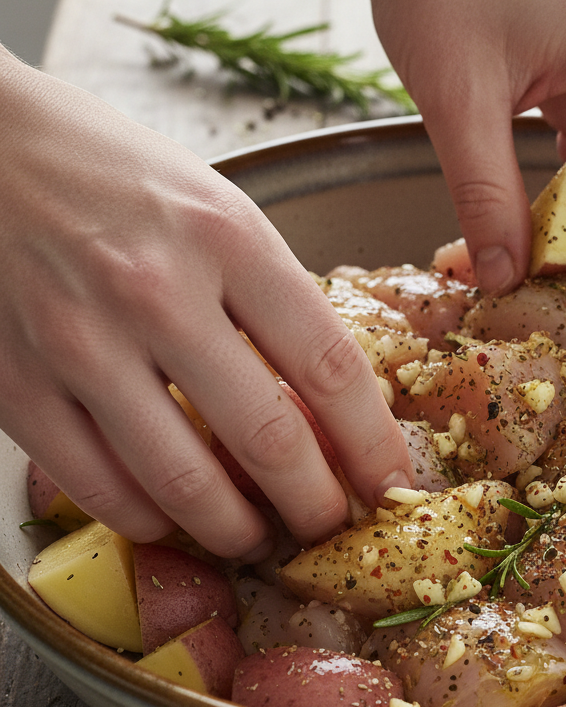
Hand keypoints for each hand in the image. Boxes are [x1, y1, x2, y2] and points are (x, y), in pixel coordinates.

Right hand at [0, 50, 411, 558]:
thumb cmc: (115, 172)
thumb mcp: (218, 209)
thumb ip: (269, 296)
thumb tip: (318, 395)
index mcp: (229, 239)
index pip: (329, 367)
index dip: (370, 443)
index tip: (388, 482)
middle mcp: (159, 292)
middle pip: (268, 439)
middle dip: (314, 504)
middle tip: (328, 522)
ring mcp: (82, 341)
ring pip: (182, 481)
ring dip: (234, 528)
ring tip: (255, 535)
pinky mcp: (18, 381)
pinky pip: (97, 484)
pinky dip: (147, 518)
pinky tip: (171, 518)